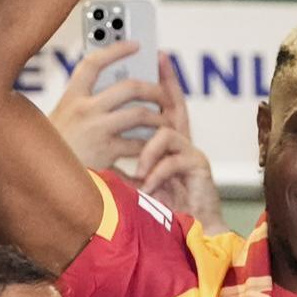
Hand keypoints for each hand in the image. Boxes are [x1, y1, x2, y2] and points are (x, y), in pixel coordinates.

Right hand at [49, 41, 170, 170]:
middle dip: (153, 89)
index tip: (135, 44)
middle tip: (164, 94)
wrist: (43, 180)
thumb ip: (86, 104)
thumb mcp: (63, 119)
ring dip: (159, 118)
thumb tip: (119, 89)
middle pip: (129, 87)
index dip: (116, 50)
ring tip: (167, 122)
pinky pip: (139, 143)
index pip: (93, 63)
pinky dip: (151, 146)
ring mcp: (96, 131)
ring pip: (140, 114)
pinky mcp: (106, 153)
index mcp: (71, 98)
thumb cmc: (57, 150)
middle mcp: (83, 110)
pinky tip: (156, 147)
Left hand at [138, 54, 227, 232]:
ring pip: (165, 133)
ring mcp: (191, 153)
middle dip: (166, 82)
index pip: (162, 107)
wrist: (190, 241)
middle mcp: (181, 145)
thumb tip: (98, 150)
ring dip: (147, 151)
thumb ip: (129, 165)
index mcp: (166, 147)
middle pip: (175, 105)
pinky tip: (148, 187)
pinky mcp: (198, 166)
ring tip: (139, 174)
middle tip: (158, 61)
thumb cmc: (162, 216)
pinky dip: (156, 173)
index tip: (156, 56)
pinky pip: (172, 158)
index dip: (161, 82)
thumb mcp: (138, 186)